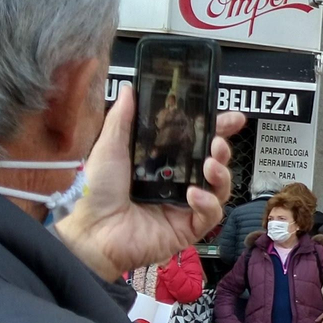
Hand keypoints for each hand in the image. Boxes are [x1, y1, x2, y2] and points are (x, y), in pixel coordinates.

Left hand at [54, 83, 244, 279]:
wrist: (90, 233)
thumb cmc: (95, 192)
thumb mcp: (109, 149)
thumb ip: (122, 119)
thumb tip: (129, 89)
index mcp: (161, 162)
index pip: (196, 143)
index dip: (216, 130)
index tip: (232, 119)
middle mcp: (176, 183)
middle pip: (214, 164)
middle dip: (223, 150)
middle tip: (218, 143)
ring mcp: (184, 207)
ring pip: (219, 189)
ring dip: (221, 174)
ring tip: (210, 165)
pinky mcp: (187, 229)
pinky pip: (211, 215)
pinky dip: (208, 203)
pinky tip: (194, 195)